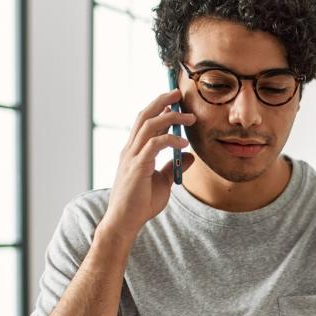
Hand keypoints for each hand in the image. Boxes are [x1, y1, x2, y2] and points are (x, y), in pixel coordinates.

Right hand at [103, 89, 195, 236]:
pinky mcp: (137, 167)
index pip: (145, 122)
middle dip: (161, 101)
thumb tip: (190, 156)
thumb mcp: (164, 182)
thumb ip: (174, 167)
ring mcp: (131, 156)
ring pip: (149, 125)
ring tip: (189, 117)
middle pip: (144, 116)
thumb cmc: (140, 204)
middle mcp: (130, 149)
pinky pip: (154, 145)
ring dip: (170, 117)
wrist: (125, 222)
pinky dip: (170, 139)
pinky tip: (183, 142)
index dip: (159, 108)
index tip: (174, 102)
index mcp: (134, 151)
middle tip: (178, 93)